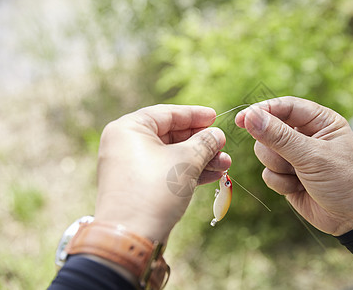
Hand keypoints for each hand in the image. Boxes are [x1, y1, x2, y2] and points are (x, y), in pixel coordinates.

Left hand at [95, 105, 230, 243]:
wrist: (131, 238)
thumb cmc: (155, 191)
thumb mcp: (185, 161)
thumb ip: (204, 142)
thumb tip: (217, 134)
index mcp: (129, 129)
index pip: (167, 114)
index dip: (194, 115)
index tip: (216, 116)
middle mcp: (126, 144)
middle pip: (171, 135)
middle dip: (201, 142)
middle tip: (223, 145)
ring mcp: (132, 167)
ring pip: (172, 155)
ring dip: (200, 159)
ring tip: (225, 164)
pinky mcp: (139, 186)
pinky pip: (167, 171)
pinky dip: (188, 172)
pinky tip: (213, 175)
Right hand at [235, 96, 352, 235]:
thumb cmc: (345, 181)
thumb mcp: (313, 156)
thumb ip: (279, 137)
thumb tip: (250, 117)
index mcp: (319, 121)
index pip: (285, 107)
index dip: (262, 110)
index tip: (242, 119)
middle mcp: (305, 135)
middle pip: (269, 130)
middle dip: (274, 148)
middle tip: (289, 160)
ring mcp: (295, 156)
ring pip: (264, 153)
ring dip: (278, 167)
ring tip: (299, 176)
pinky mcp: (287, 176)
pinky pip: (267, 173)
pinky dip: (280, 182)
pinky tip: (298, 188)